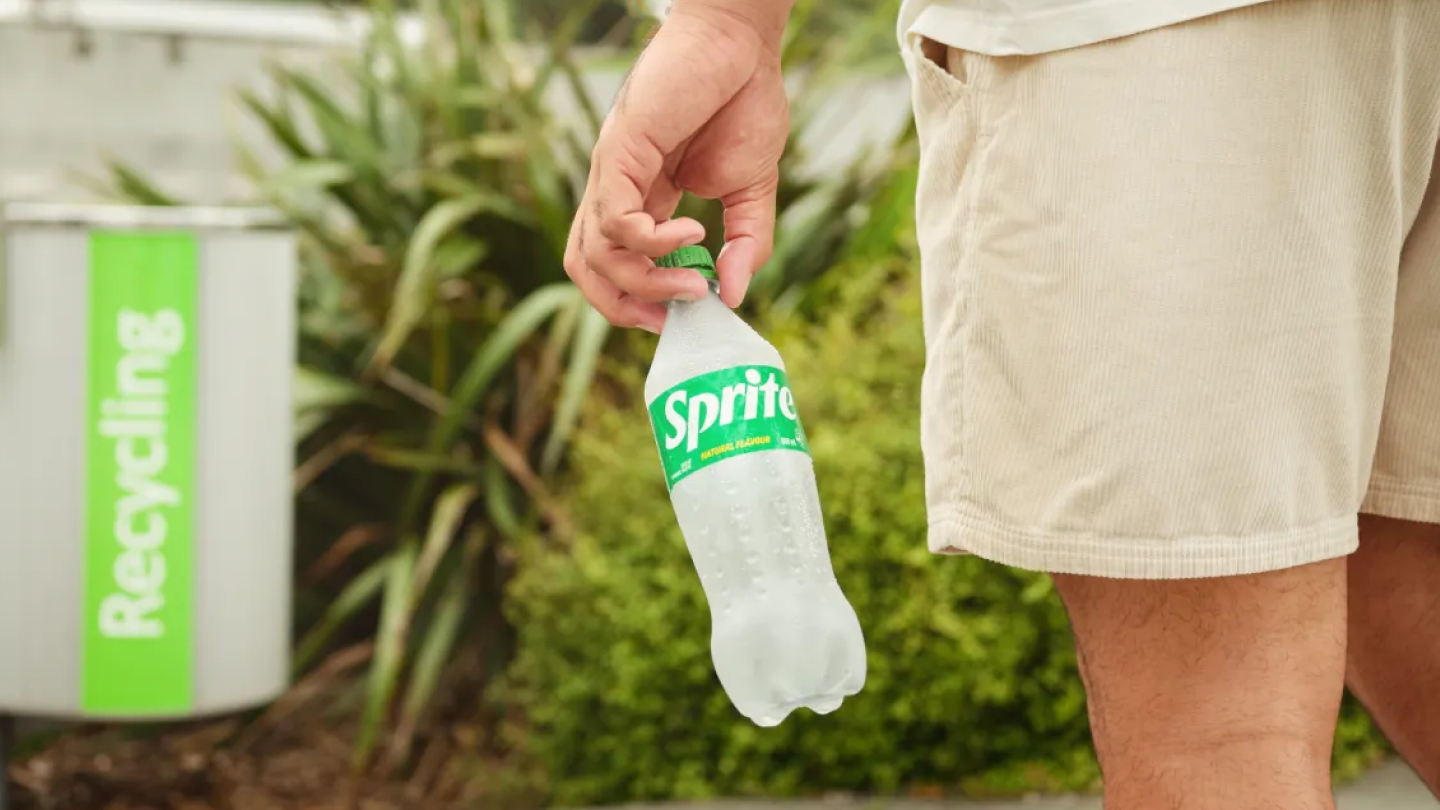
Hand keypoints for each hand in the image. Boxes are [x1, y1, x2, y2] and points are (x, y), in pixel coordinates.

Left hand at [565, 0, 792, 331]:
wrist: (742, 44)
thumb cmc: (744, 102)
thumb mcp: (754, 190)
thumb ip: (747, 244)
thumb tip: (736, 295)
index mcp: (645, 200)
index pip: (617, 266)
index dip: (640, 301)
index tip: (686, 312)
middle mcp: (619, 189)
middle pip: (586, 270)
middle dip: (624, 306)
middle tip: (672, 316)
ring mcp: (614, 171)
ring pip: (594, 254)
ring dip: (644, 282)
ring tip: (694, 279)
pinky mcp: (619, 150)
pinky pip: (614, 217)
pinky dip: (650, 241)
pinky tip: (690, 231)